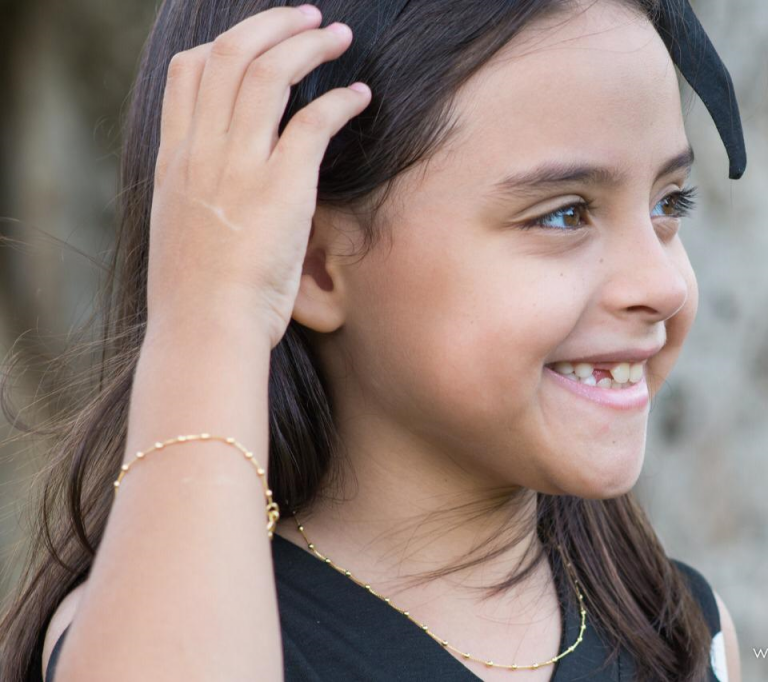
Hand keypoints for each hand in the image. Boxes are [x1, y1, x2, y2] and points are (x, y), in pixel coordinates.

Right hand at [146, 4, 369, 348]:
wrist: (204, 331)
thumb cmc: (198, 297)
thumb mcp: (183, 232)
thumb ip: (202, 194)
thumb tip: (228, 186)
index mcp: (174, 159)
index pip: (187, 73)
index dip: (226, 43)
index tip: (257, 40)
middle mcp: (202, 152)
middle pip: (230, 54)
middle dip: (273, 25)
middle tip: (310, 17)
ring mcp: (240, 166)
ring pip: (270, 72)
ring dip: (309, 45)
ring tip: (340, 37)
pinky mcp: (282, 187)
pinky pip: (315, 120)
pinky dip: (341, 99)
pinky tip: (360, 95)